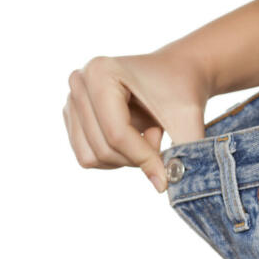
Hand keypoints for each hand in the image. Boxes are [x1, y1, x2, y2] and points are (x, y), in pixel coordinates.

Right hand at [63, 49, 210, 191]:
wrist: (178, 70)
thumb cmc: (184, 90)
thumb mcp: (188, 118)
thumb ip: (181, 152)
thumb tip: (164, 188)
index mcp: (101, 72)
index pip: (117, 133)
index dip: (143, 158)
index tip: (166, 177)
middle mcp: (79, 82)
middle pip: (102, 147)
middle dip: (136, 156)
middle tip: (161, 140)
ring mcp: (71, 99)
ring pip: (93, 156)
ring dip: (127, 156)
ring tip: (149, 131)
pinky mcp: (72, 116)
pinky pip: (89, 155)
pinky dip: (117, 154)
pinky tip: (136, 132)